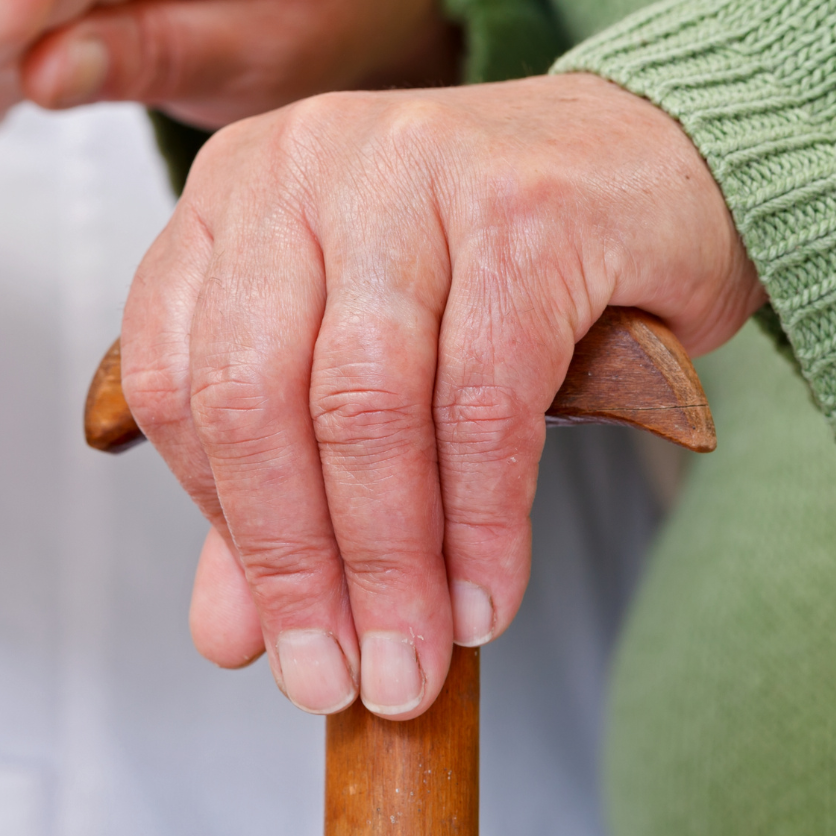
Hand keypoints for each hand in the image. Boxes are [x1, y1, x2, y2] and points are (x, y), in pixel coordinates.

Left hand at [120, 74, 764, 717]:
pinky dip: (481, 519)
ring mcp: (410, 170)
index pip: (170, 377)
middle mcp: (305, 164)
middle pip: (256, 395)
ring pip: (365, 402)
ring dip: (389, 559)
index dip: (220, 522)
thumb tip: (234, 635)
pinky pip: (481, 398)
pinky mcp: (522, 208)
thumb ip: (290, 485)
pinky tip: (488, 590)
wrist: (665, 162)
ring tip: (415, 656)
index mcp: (236, 191)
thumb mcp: (373, 359)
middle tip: (340, 673)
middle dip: (297, 564)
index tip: (273, 632)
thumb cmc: (509, 260)